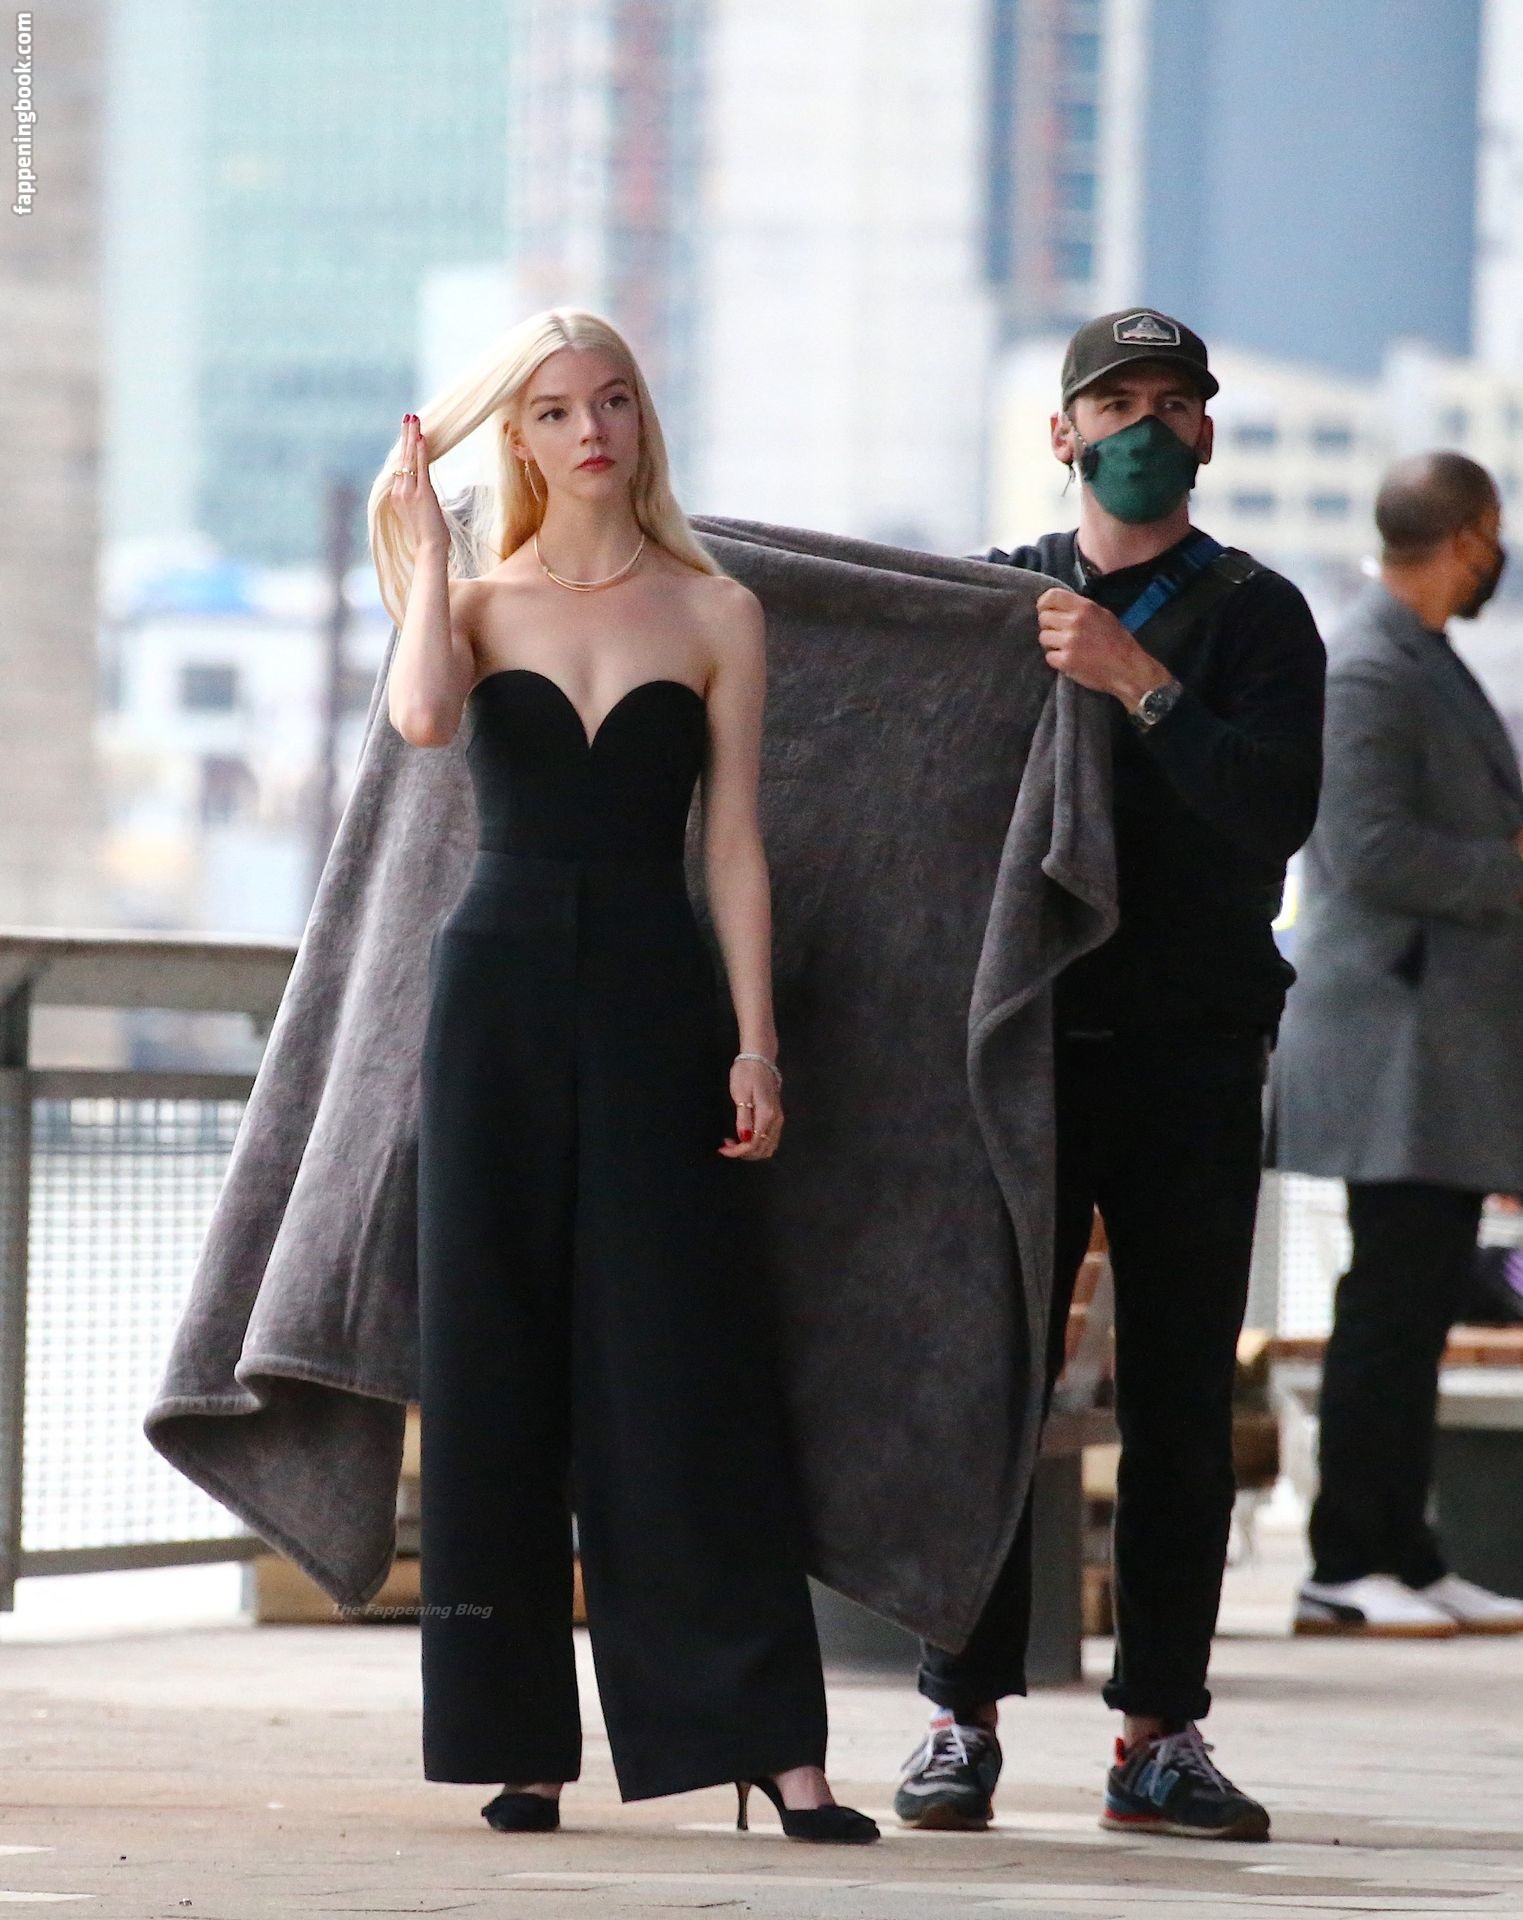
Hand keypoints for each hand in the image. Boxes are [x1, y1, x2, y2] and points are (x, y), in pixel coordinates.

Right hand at [390, 414, 451, 553]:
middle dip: (405, 435)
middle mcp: (399, 491)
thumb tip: (423, 490)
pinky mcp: (422, 494)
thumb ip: (417, 499)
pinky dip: (422, 452)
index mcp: (397, 496)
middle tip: (408, 416)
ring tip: (413, 418)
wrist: (429, 549)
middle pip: (402, 457)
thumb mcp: (419, 514)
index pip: (401, 465)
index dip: (405, 448)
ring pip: (410, 458)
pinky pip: (421, 467)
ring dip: (412, 436)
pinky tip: (422, 437)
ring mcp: (409, 492)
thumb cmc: (428, 536)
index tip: (408, 432)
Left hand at [719, 1056, 782, 1160]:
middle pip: (762, 1149)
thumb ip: (743, 1118)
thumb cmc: (747, 1073)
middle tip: (726, 1146)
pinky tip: (745, 1136)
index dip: (737, 1151)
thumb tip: (744, 1138)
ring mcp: (778, 1119)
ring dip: (751, 1150)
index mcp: (766, 1115)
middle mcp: (776, 1120)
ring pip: (768, 1147)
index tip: (722, 1148)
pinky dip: (757, 1144)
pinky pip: (770, 1139)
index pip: (753, 1144)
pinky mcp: (777, 1116)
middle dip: (743, 1153)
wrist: (760, 1058)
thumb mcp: (741, 1094)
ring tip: (734, 1143)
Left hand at [1036, 587, 1170, 706]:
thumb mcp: (1103, 615)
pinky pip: (1049, 656)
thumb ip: (1081, 609)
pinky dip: (1057, 660)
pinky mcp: (1066, 661)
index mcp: (1085, 607)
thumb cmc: (1118, 642)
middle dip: (1049, 626)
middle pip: (1044, 618)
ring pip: (1043, 637)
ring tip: (1067, 648)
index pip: (1051, 596)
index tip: (1046, 611)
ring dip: (1052, 644)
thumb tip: (1059, 606)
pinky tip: (1070, 660)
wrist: (1127, 669)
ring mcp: (1069, 642)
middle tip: (1061, 634)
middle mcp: (1075, 621)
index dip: (1044, 604)